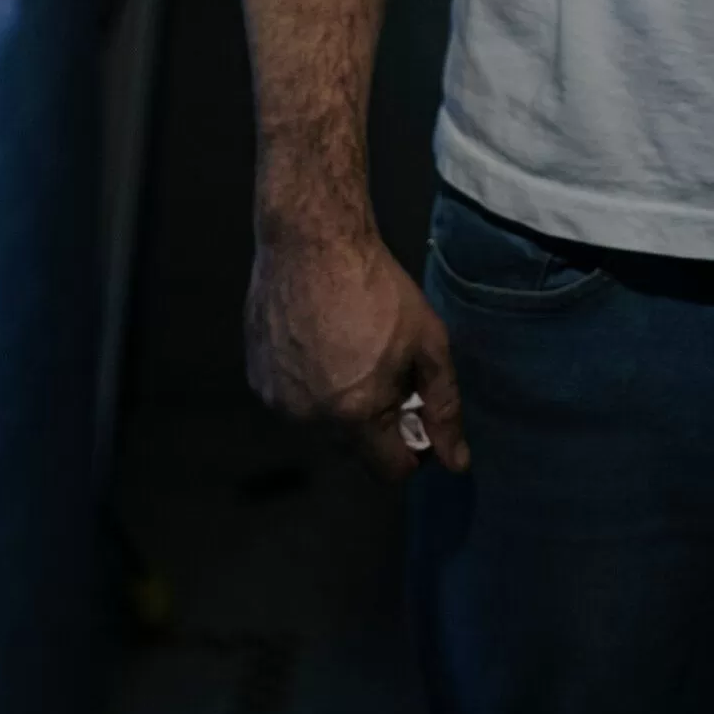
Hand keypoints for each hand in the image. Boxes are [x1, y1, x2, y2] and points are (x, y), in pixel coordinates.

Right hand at [245, 225, 469, 483]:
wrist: (312, 242)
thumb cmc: (377, 288)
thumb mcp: (428, 342)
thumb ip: (443, 406)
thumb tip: (457, 462)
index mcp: (355, 416)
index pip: (389, 471)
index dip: (413, 451)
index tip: (417, 417)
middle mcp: (310, 419)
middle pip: (354, 448)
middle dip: (375, 422)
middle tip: (386, 372)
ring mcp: (277, 400)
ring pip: (321, 423)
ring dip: (339, 404)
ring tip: (349, 350)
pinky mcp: (256, 377)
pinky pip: (292, 398)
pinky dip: (308, 383)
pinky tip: (318, 342)